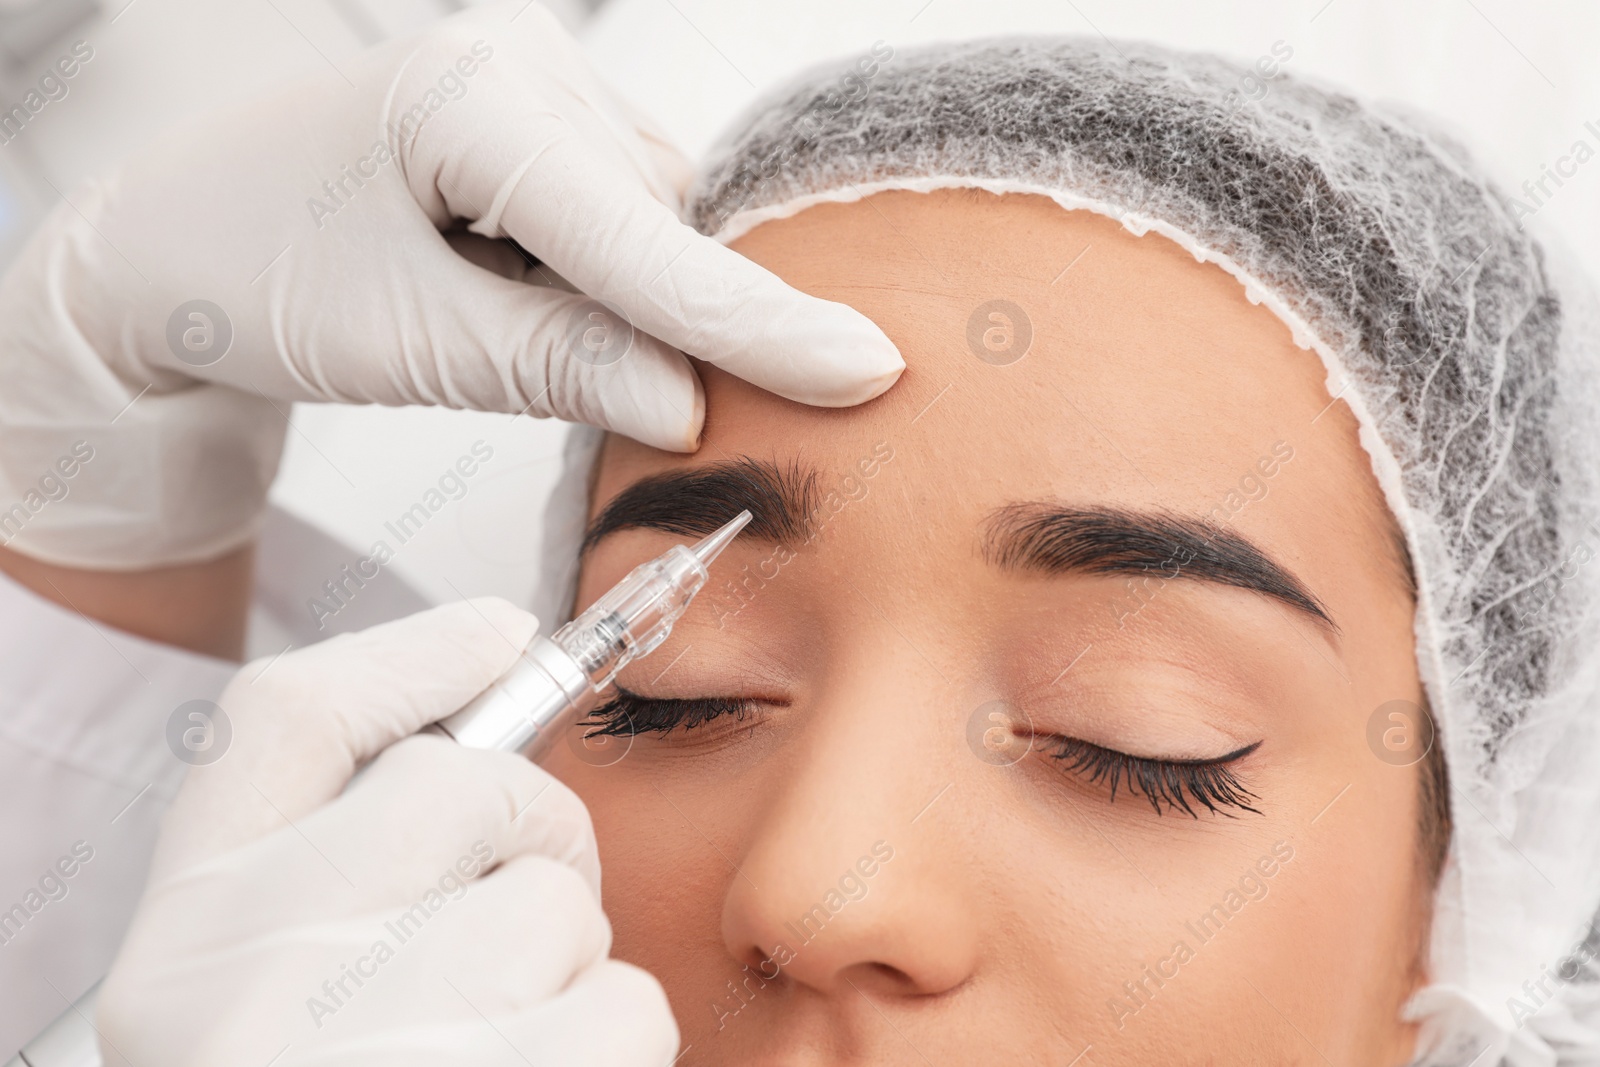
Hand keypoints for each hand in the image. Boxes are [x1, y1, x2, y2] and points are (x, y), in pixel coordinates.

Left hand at [0, 0, 901, 567]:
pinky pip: (626, 220)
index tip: (866, 369)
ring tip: (519, 349)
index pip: (642, 236)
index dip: (755, 317)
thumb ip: (560, 365)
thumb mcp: (404, 345)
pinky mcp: (541, 129)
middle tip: (713, 410)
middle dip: (695, 322)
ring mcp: (535, 90)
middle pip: (667, 223)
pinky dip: (617, 290)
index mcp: (473, 96)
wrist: (167, 247)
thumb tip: (692, 403)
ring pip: (656, 225)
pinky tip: (537, 315)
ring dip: (643, 310)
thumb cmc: (248, 281)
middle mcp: (522, 69)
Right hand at [97, 599, 678, 1065]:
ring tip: (495, 1040)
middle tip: (501, 930)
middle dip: (535, 844)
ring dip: (569, 964)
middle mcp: (243, 989)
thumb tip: (502, 641)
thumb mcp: (269, 971)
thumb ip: (346, 833)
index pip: (288, 717)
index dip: (418, 653)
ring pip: (561, 907)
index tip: (510, 633)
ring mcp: (365, 1054)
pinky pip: (623, 1010)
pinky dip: (608, 1044)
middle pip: (474, 795)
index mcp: (185, 934)